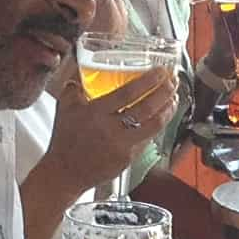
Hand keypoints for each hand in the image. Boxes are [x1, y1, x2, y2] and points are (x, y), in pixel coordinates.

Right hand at [49, 62, 177, 189]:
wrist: (65, 173)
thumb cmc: (65, 139)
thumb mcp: (64, 108)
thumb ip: (75, 87)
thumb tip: (82, 66)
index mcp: (95, 113)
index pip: (127, 93)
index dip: (148, 81)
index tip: (160, 71)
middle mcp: (110, 130)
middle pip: (146, 108)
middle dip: (164, 92)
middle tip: (173, 81)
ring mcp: (122, 146)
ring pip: (153, 126)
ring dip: (167, 110)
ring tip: (174, 98)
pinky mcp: (128, 159)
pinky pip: (147, 139)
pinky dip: (156, 126)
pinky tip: (161, 117)